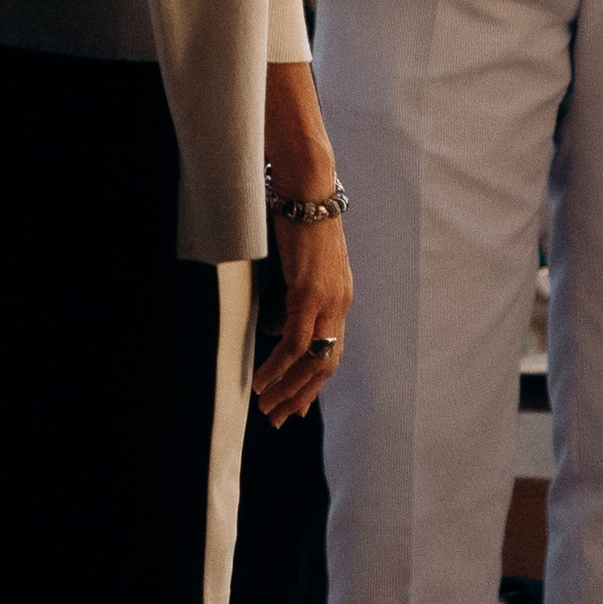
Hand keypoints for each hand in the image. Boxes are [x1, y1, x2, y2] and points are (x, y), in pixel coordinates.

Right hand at [254, 209, 353, 426]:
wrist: (308, 186)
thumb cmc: (299, 215)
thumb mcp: (300, 263)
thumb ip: (296, 293)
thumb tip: (278, 321)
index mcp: (340, 296)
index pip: (332, 351)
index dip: (315, 381)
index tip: (298, 404)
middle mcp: (340, 302)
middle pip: (326, 364)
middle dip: (302, 395)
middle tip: (280, 417)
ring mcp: (328, 299)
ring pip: (311, 360)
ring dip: (288, 388)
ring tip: (266, 406)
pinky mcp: (309, 292)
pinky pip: (294, 343)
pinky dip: (278, 367)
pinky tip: (262, 381)